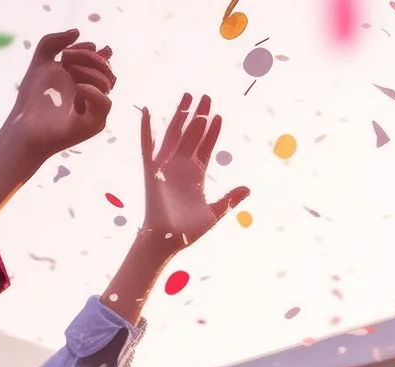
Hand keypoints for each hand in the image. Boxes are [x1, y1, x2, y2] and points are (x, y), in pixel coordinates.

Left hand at [3, 30, 115, 160]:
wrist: (25, 127)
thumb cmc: (32, 100)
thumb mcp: (39, 62)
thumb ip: (52, 42)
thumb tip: (77, 32)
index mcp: (83, 79)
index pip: (98, 60)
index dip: (87, 51)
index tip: (66, 53)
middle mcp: (92, 93)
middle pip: (104, 68)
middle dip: (86, 57)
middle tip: (64, 60)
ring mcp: (94, 108)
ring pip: (106, 82)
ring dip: (87, 71)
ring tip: (67, 73)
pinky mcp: (95, 123)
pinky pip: (105, 103)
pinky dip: (93, 92)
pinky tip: (77, 87)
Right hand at [139, 95, 248, 248]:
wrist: (166, 242)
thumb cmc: (188, 232)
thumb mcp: (214, 213)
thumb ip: (230, 199)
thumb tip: (248, 188)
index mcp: (196, 175)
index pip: (205, 147)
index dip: (212, 131)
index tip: (218, 116)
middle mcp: (181, 167)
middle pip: (192, 135)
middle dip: (199, 116)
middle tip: (206, 97)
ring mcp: (166, 167)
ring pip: (174, 135)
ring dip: (180, 116)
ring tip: (187, 97)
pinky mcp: (152, 171)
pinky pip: (148, 146)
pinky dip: (146, 129)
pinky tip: (148, 111)